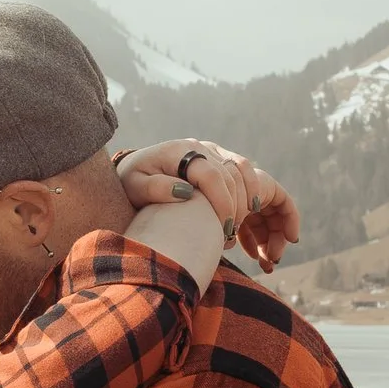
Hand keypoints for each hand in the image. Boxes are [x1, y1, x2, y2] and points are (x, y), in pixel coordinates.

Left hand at [117, 141, 301, 271]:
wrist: (135, 170)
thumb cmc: (132, 181)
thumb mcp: (134, 186)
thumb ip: (155, 188)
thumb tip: (183, 191)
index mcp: (182, 151)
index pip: (212, 174)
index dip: (223, 203)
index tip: (225, 231)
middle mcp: (203, 148)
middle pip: (236, 174)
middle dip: (241, 209)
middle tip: (234, 239)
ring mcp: (215, 154)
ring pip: (248, 173)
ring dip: (256, 203)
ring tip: (251, 234)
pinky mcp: (222, 164)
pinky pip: (248, 177)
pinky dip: (256, 198)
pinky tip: (254, 223)